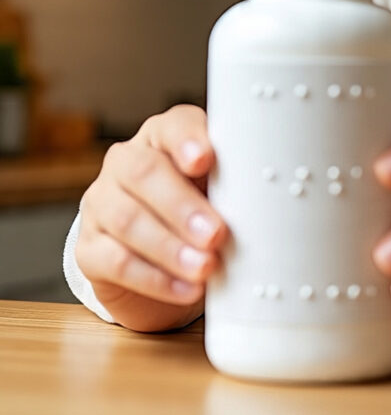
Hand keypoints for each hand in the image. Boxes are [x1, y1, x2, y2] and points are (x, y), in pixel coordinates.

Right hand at [75, 104, 227, 331]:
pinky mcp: (88, 248)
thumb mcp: (224, 190)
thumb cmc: (207, 210)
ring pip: (128, 219)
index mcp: (164, 137)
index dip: (188, 140)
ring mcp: (101, 203)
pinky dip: (156, 278)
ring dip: (171, 248)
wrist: (165, 261)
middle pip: (145, 173)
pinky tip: (186, 289)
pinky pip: (116, 262)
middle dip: (183, 206)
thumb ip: (240, 182)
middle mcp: (126, 162)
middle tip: (217, 234)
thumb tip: (279, 196)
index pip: (174, 125)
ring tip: (207, 268)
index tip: (206, 161)